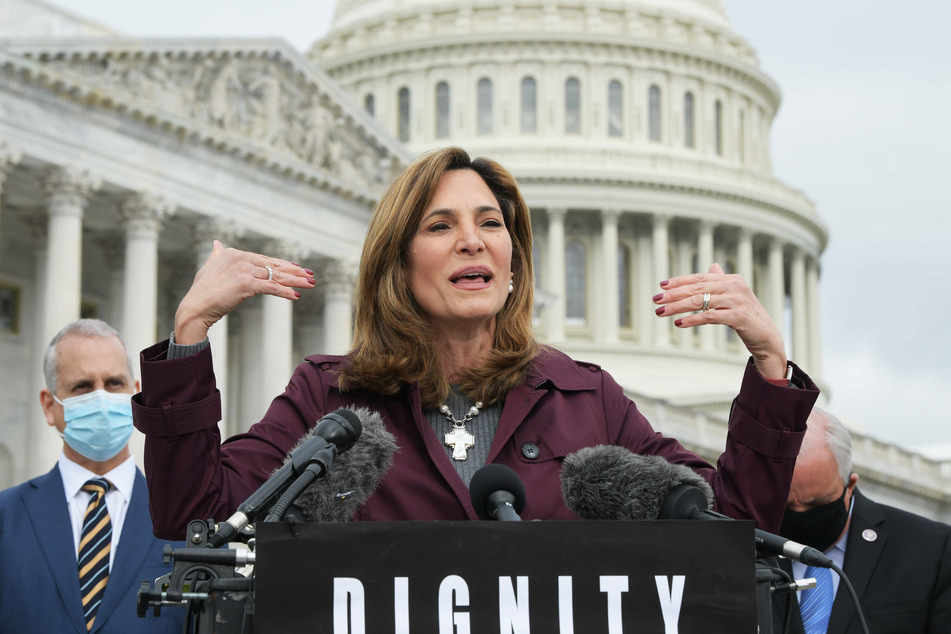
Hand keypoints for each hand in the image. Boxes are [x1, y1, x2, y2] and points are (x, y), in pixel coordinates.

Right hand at [174, 240, 316, 344]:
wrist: (195, 307)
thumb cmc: (202, 291)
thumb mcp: (210, 267)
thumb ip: (217, 255)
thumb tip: (217, 243)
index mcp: (234, 253)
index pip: (265, 259)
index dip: (283, 265)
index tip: (297, 268)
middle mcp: (241, 259)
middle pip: (274, 266)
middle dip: (295, 272)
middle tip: (311, 275)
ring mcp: (244, 271)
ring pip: (276, 276)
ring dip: (296, 281)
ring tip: (311, 284)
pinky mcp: (246, 284)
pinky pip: (271, 288)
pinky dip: (285, 292)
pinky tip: (297, 296)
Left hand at [651, 263, 786, 379]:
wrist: (767, 336)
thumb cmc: (747, 316)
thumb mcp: (735, 296)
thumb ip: (722, 281)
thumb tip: (712, 266)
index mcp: (732, 279)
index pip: (700, 278)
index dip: (680, 281)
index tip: (662, 286)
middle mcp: (735, 286)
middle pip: (697, 288)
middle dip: (673, 294)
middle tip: (656, 300)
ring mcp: (737, 301)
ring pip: (699, 301)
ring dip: (677, 307)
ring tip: (661, 312)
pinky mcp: (738, 317)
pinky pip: (709, 316)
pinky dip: (692, 320)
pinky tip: (678, 323)